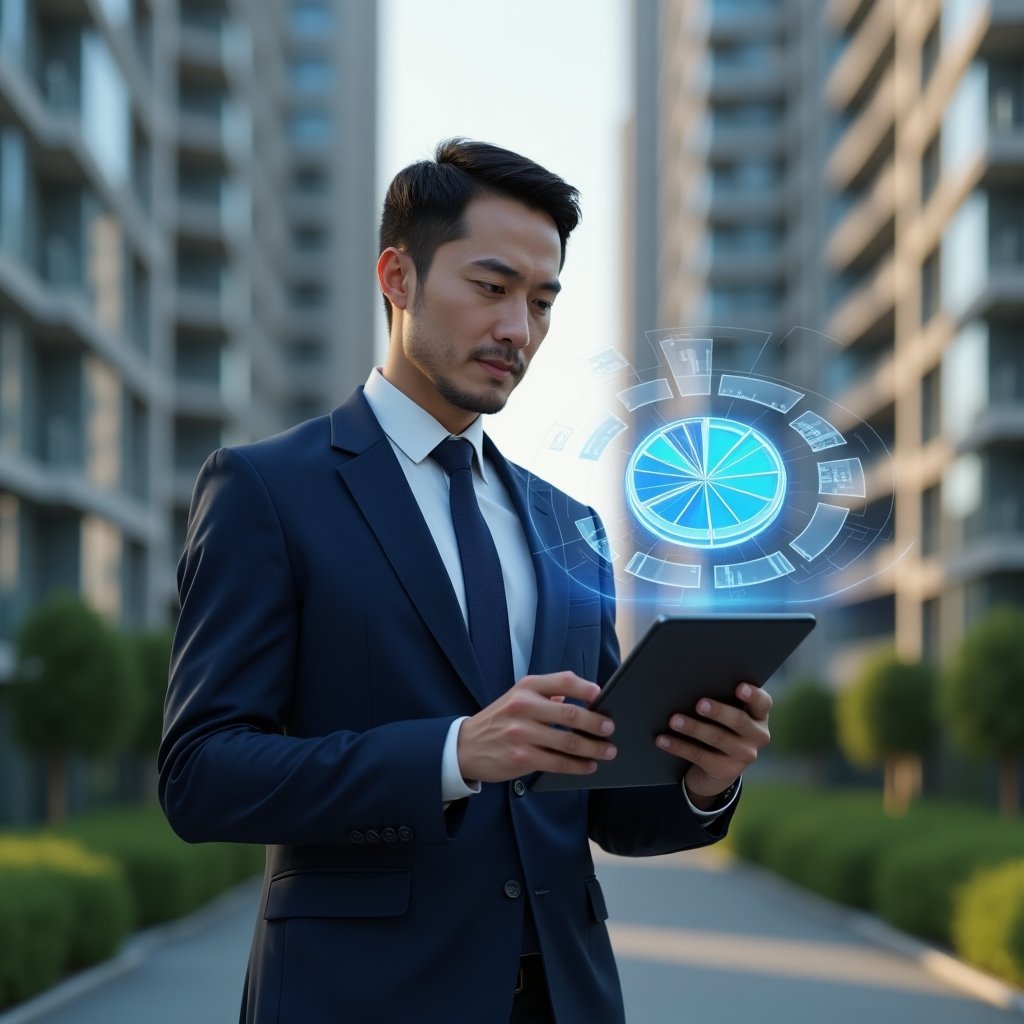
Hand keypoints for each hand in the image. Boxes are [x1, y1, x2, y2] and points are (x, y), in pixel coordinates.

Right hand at [457, 672, 616, 783]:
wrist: (465, 746)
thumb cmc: (499, 720)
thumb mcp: (517, 697)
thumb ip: (547, 694)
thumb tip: (581, 699)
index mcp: (526, 687)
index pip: (563, 681)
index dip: (586, 688)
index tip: (602, 696)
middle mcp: (524, 707)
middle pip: (571, 714)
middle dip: (596, 723)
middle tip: (610, 729)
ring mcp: (522, 733)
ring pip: (568, 742)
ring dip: (593, 748)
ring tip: (607, 751)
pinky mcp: (522, 757)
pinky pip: (558, 762)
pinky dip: (578, 766)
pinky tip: (588, 766)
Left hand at [654, 682, 771, 808]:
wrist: (716, 769)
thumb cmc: (720, 728)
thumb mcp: (726, 716)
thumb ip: (720, 700)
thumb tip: (690, 683)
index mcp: (759, 716)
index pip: (763, 702)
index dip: (753, 695)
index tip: (739, 687)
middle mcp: (758, 736)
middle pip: (739, 720)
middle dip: (718, 711)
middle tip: (699, 704)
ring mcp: (744, 756)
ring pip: (717, 738)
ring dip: (693, 728)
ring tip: (674, 720)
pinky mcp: (726, 771)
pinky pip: (699, 756)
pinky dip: (678, 746)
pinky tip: (662, 739)